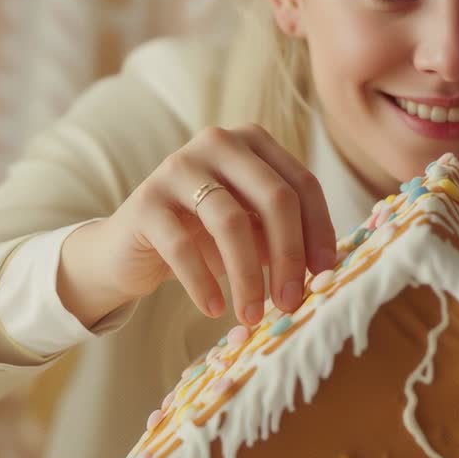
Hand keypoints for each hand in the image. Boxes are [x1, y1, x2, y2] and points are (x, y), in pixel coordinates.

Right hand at [59, 123, 336, 327]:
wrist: (131, 248)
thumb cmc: (205, 238)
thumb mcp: (254, 231)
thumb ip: (286, 237)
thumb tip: (328, 267)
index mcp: (254, 142)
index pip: (302, 184)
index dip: (319, 231)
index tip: (325, 274)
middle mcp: (218, 142)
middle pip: (275, 198)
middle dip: (289, 255)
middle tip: (291, 302)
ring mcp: (178, 167)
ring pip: (231, 222)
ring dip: (248, 277)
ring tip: (251, 315)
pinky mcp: (145, 201)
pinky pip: (183, 246)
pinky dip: (202, 284)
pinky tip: (214, 309)